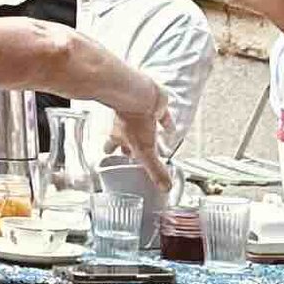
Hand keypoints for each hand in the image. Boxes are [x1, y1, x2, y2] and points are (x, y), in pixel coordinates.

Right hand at [85, 51, 171, 189]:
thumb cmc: (134, 120)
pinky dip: (165, 122)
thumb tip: (164, 188)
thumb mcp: (145, 151)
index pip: (112, 147)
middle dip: (127, 144)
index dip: (112, 153)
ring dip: (146, 133)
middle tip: (130, 152)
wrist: (140, 95)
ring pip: (140, 126)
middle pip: (125, 136)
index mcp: (119, 135)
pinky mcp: (154, 106)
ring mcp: (139, 115)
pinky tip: (170, 127)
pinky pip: (161, 116)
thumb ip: (155, 170)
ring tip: (153, 141)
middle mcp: (127, 125)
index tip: (112, 158)